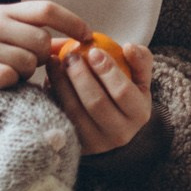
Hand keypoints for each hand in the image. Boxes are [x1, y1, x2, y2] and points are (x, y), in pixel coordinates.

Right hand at [0, 0, 90, 99]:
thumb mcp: (8, 34)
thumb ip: (39, 34)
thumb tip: (78, 39)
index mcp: (5, 12)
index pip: (47, 9)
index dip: (72, 22)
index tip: (87, 36)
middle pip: (41, 40)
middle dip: (42, 57)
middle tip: (29, 64)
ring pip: (28, 62)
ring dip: (26, 73)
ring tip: (11, 73)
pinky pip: (9, 77)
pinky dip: (12, 82)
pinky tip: (3, 81)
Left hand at [46, 36, 156, 153]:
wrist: (113, 127)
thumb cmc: (126, 95)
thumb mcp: (140, 78)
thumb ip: (140, 59)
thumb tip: (128, 46)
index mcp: (138, 115)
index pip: (123, 92)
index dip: (107, 70)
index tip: (93, 50)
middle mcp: (119, 134)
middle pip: (96, 103)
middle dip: (80, 76)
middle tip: (70, 55)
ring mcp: (96, 143)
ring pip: (75, 112)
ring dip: (62, 84)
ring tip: (55, 62)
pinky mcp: (76, 144)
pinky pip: (61, 117)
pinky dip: (53, 96)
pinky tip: (49, 78)